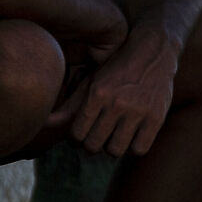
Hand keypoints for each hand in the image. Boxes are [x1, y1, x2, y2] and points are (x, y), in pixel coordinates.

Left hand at [62, 29, 181, 155]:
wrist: (154, 51)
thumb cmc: (117, 67)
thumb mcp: (93, 79)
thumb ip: (72, 102)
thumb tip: (45, 123)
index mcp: (97, 93)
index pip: (77, 134)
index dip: (77, 138)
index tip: (82, 133)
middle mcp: (116, 103)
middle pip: (93, 146)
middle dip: (92, 144)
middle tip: (97, 136)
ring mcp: (138, 111)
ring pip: (115, 150)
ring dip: (112, 147)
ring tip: (114, 136)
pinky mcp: (156, 117)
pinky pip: (139, 149)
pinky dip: (133, 147)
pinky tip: (132, 136)